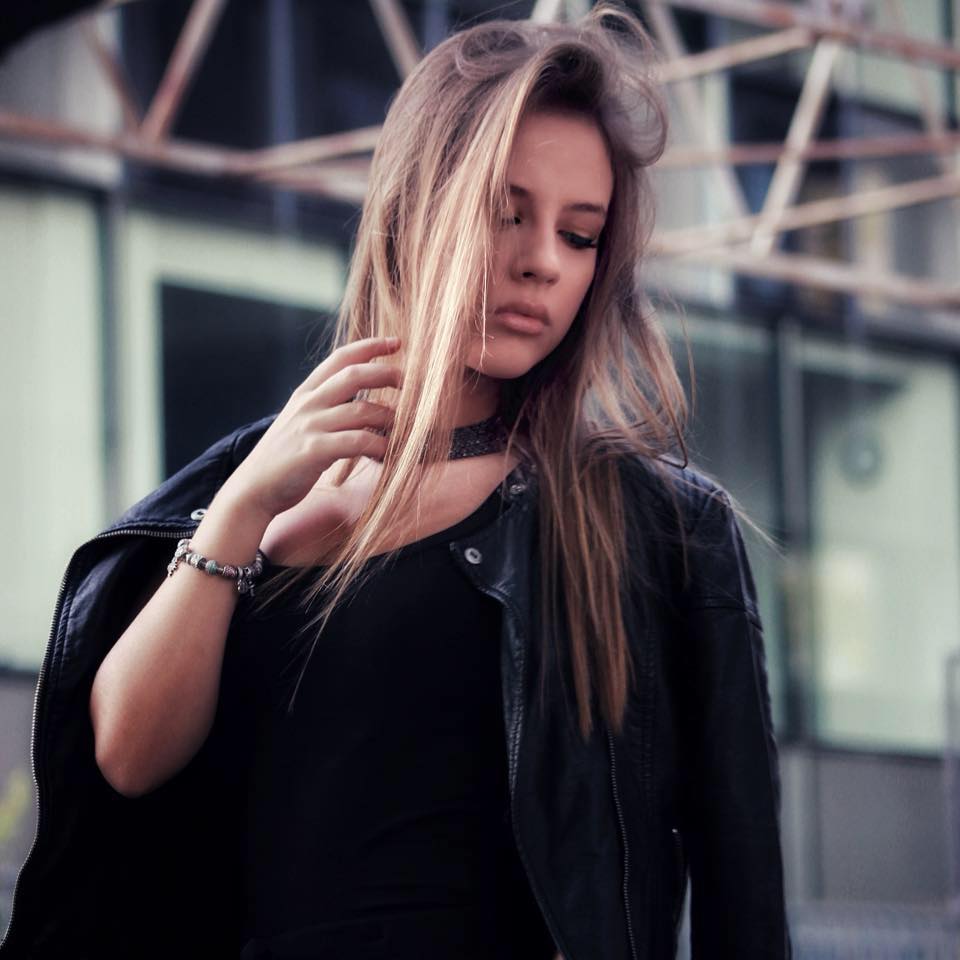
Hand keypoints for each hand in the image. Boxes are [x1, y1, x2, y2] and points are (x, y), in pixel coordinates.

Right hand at [219, 336, 401, 523]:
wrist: (253, 490)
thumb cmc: (284, 459)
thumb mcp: (300, 422)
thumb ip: (325, 408)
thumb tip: (361, 404)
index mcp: (306, 393)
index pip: (341, 357)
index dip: (370, 346)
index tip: (396, 342)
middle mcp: (308, 403)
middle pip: (355, 375)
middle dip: (388, 374)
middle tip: (412, 383)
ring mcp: (310, 426)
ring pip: (363, 410)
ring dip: (391, 418)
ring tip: (407, 429)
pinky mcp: (314, 451)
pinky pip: (358, 441)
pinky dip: (380, 445)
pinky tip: (390, 453)